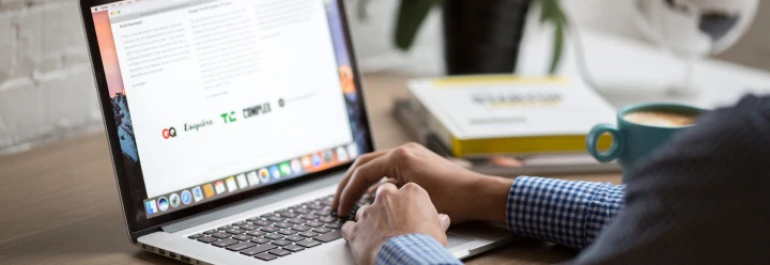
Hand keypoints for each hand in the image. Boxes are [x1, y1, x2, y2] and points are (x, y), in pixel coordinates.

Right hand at [332, 143, 513, 223]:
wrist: (478, 194)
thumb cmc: (452, 199)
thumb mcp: (413, 198)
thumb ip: (387, 195)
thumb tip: (368, 200)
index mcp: (401, 156)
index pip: (362, 172)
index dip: (347, 192)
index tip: (340, 209)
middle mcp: (405, 150)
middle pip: (364, 164)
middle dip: (348, 184)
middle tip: (337, 203)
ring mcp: (412, 153)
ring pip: (376, 165)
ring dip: (361, 182)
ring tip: (351, 201)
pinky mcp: (418, 161)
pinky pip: (389, 169)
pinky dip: (378, 182)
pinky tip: (374, 197)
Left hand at [341, 183, 450, 264]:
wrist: (409, 259)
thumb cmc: (426, 244)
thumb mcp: (438, 229)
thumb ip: (436, 220)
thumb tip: (442, 220)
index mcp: (411, 192)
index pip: (405, 191)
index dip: (405, 204)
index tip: (407, 212)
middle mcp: (388, 197)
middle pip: (382, 195)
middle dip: (385, 207)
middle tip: (392, 222)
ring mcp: (369, 211)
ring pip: (364, 211)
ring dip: (369, 222)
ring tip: (378, 237)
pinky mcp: (356, 229)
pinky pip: (348, 228)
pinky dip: (353, 234)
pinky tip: (361, 242)